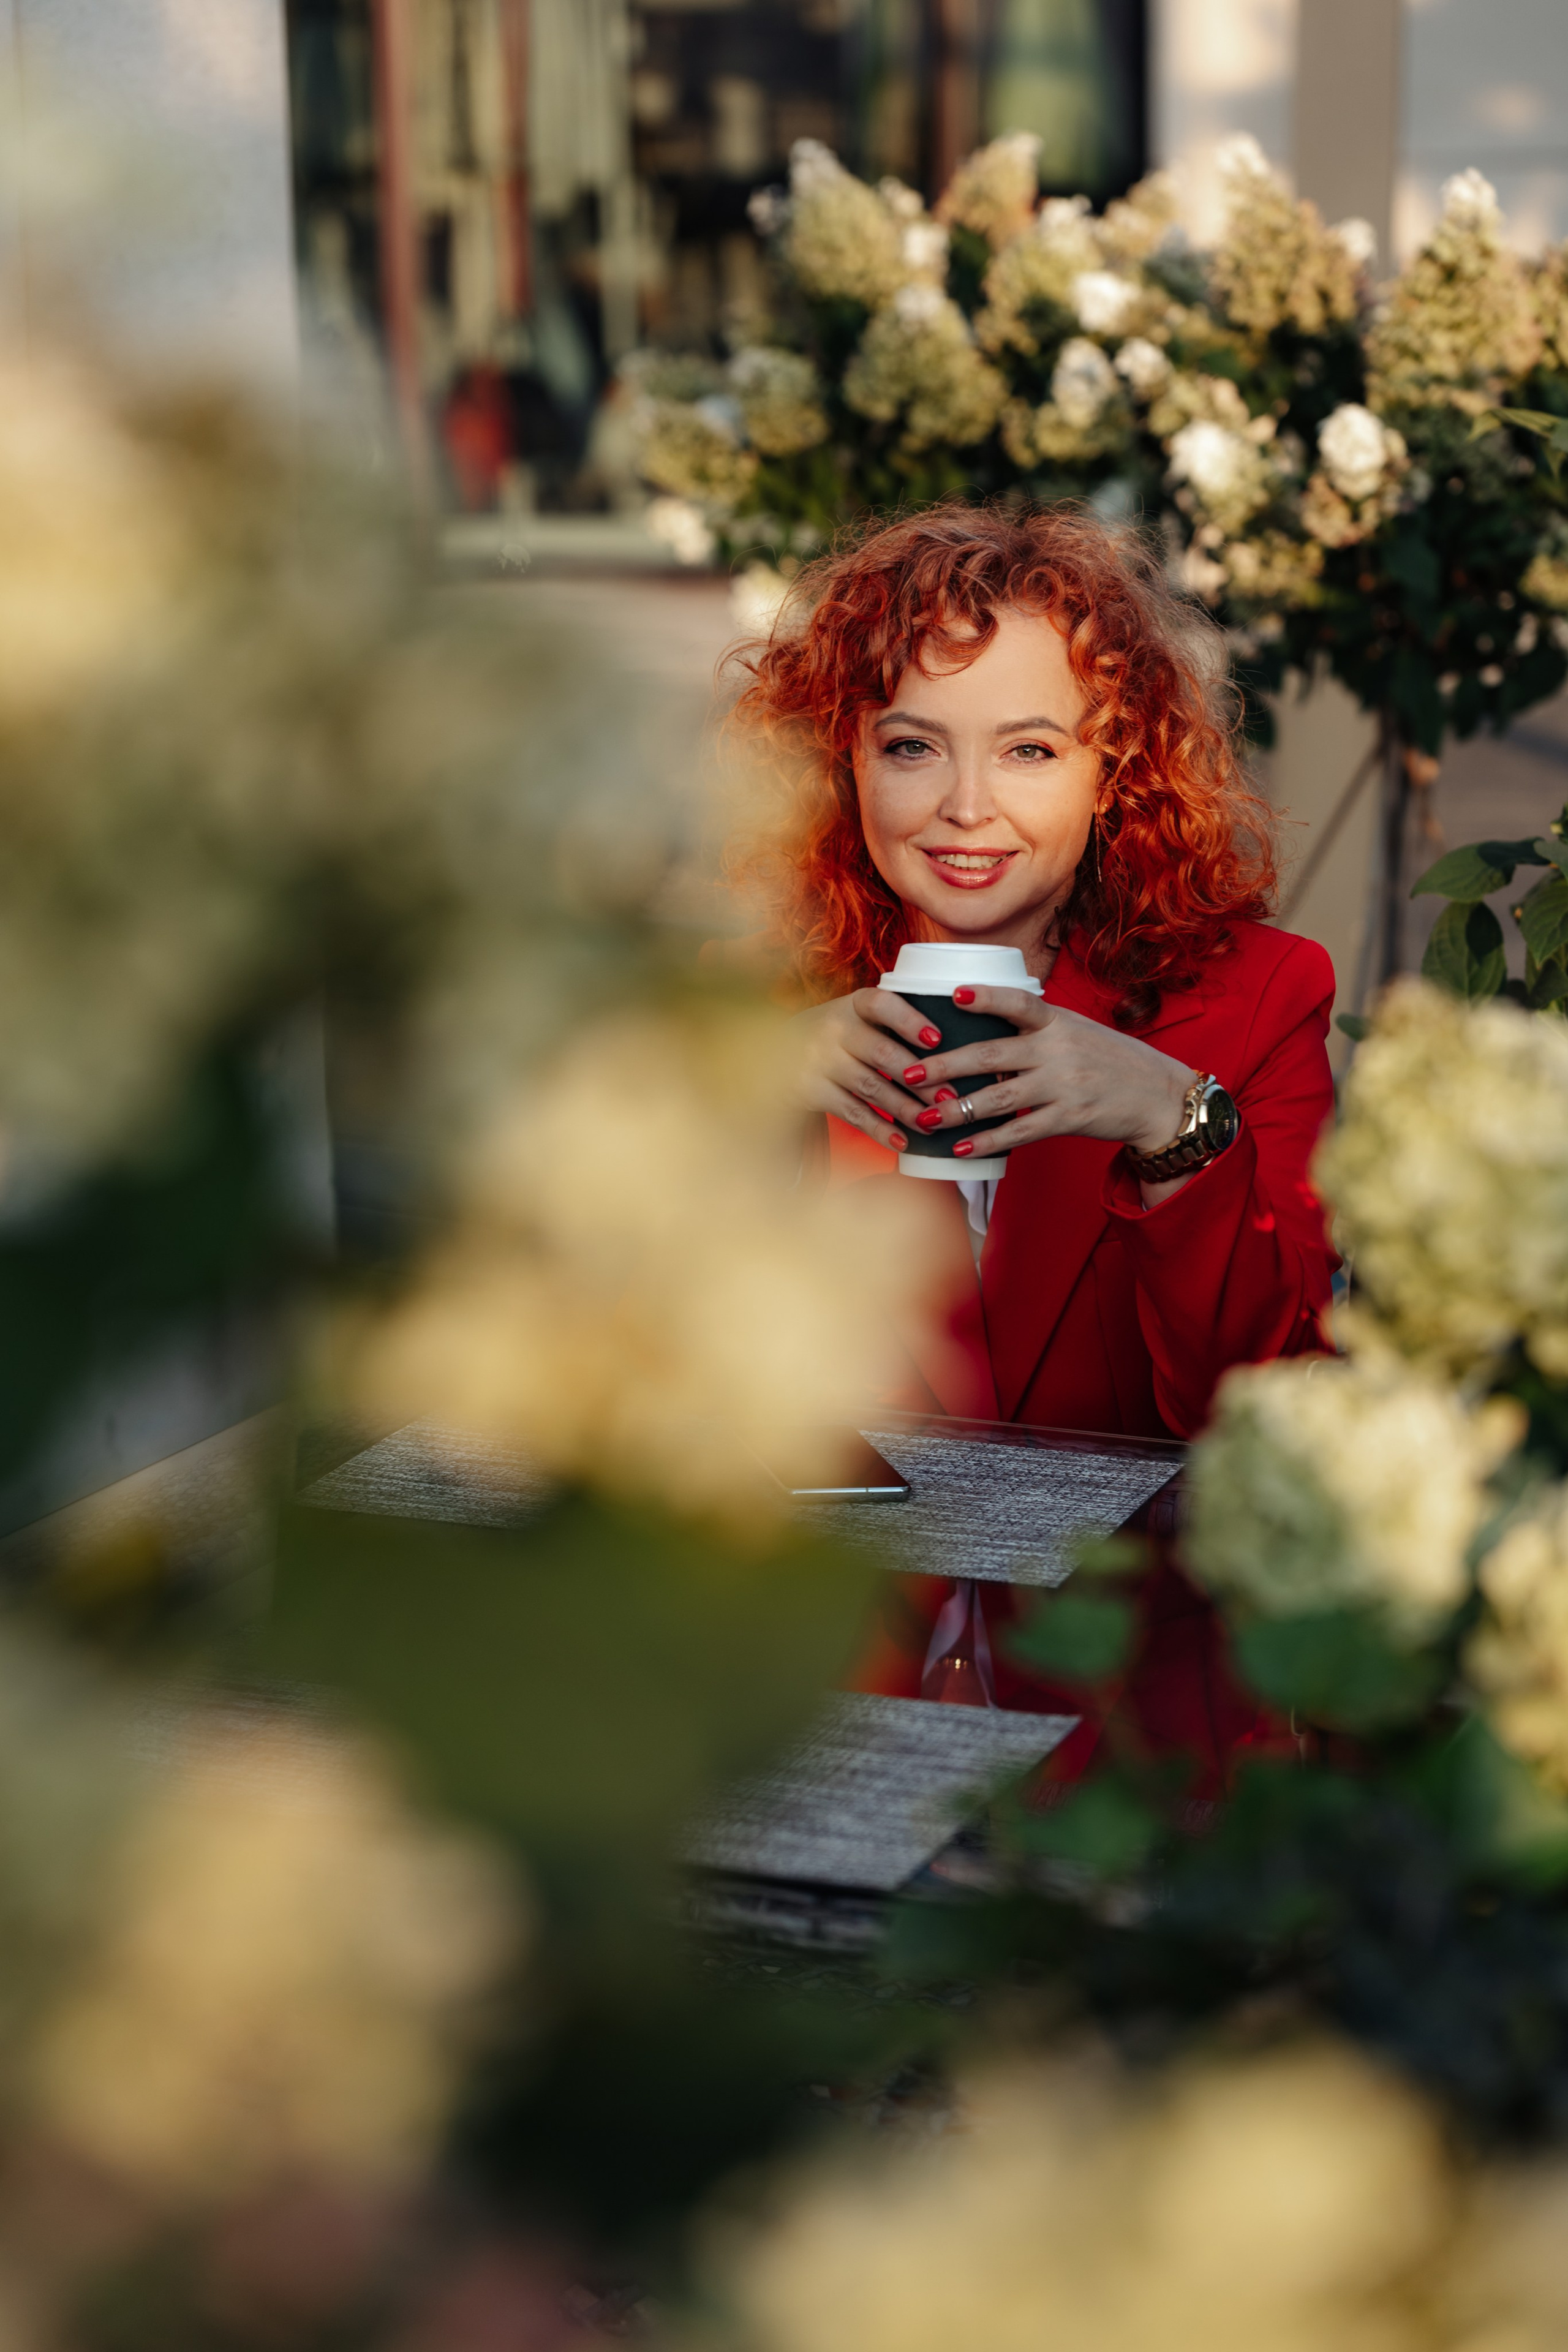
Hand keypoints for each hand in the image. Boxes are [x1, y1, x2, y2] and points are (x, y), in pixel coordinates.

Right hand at [793, 987, 953, 1151]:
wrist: (775, 1053)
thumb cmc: (837, 1037)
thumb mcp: (856, 1019)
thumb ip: (892, 1026)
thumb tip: (953, 1052)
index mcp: (852, 1004)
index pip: (881, 1005)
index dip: (909, 1020)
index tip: (937, 1039)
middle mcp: (833, 1028)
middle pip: (882, 1053)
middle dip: (921, 1078)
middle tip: (951, 1097)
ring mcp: (818, 1060)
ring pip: (871, 1087)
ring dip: (906, 1108)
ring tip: (933, 1123)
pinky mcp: (810, 1090)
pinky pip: (852, 1113)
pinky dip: (879, 1129)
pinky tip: (902, 1141)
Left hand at [906, 984, 1195, 1194]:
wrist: (1155, 1095)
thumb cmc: (1107, 1059)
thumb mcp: (1075, 1030)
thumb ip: (1034, 1028)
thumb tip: (981, 1024)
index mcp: (1056, 1022)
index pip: (1018, 1002)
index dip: (987, 997)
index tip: (955, 994)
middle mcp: (1057, 1051)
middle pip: (991, 1056)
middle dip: (944, 1065)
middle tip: (907, 1073)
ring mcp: (1061, 1086)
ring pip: (997, 1099)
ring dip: (956, 1110)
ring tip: (923, 1118)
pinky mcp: (1067, 1119)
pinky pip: (1019, 1132)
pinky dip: (987, 1141)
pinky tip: (961, 1147)